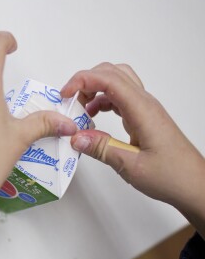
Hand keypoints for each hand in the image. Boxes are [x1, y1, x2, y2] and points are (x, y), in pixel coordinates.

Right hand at [60, 63, 204, 231]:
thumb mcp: (130, 166)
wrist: (193, 184)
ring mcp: (145, 109)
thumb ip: (101, 148)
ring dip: (95, 90)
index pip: (109, 80)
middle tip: (70, 101)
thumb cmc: (171, 175)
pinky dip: (102, 101)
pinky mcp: (144, 118)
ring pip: (117, 83)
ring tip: (79, 111)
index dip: (83, 80)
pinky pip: (120, 98)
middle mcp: (145, 104)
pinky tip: (93, 118)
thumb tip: (76, 136)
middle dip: (87, 81)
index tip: (65, 94)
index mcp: (142, 110)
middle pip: (113, 73)